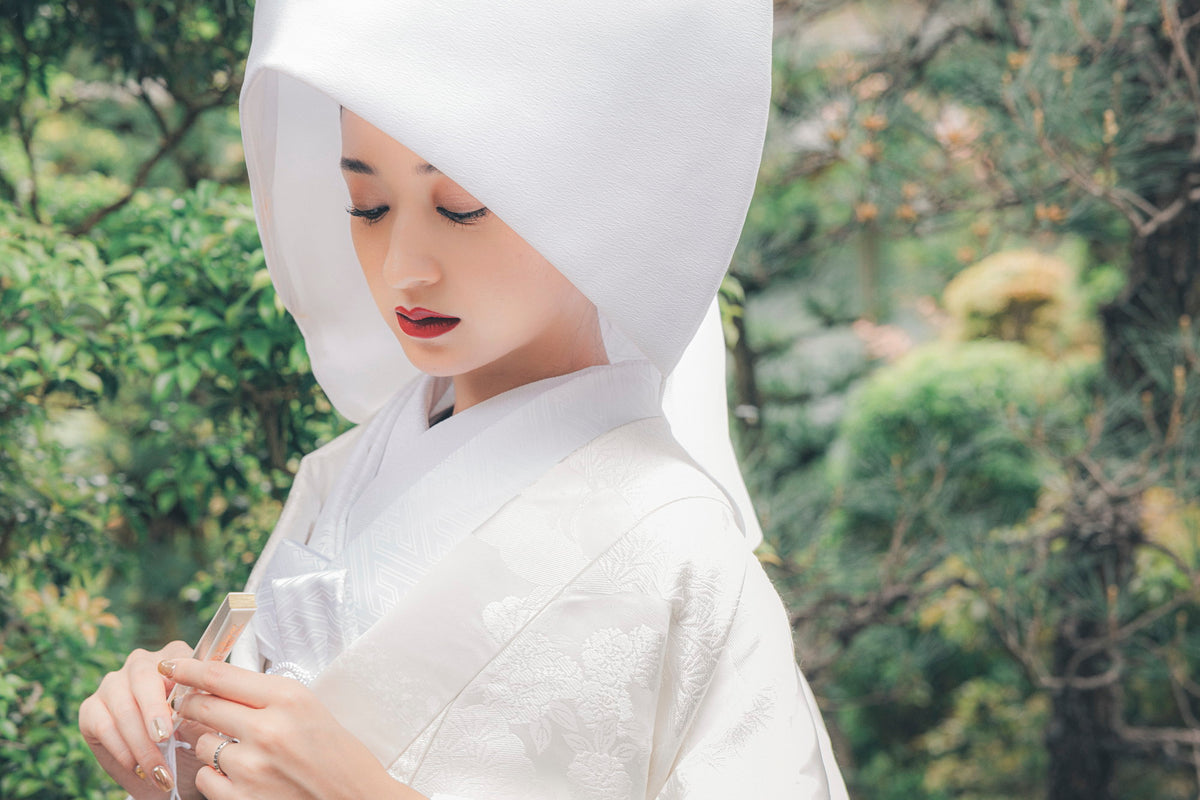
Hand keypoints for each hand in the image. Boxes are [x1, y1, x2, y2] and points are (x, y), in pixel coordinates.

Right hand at [78, 640, 207, 798]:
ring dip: (141, 743)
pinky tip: (137, 766)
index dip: (181, 678)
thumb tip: (193, 707)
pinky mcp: (91, 708)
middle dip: (153, 710)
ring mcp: (113, 683)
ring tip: (158, 771)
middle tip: (163, 737)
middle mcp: (142, 662)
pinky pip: (103, 726)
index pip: (178, 657)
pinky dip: (122, 750)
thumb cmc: (192, 739)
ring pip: (123, 707)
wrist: (170, 768)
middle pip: (143, 677)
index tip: (184, 702)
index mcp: (176, 656)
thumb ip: (200, 711)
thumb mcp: (204, 725)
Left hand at [166, 658, 427, 799]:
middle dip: (190, 704)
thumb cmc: (337, 754)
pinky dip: (216, 776)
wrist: (358, 797)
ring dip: (211, 744)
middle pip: (203, 706)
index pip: (221, 675)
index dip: (188, 668)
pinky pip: (206, 778)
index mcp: (288, 698)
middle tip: (190, 705)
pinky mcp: (243, 799)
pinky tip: (240, 776)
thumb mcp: (309, 709)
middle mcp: (267, 729)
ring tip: (239, 751)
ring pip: (203, 744)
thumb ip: (265, 697)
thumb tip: (217, 687)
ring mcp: (252, 767)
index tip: (171, 665)